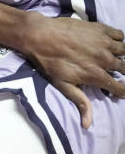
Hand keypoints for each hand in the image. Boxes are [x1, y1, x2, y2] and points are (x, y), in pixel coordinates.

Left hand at [19, 13, 124, 128]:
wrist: (39, 35)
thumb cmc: (48, 62)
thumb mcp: (62, 84)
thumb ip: (80, 102)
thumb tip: (87, 125)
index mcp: (96, 75)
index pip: (120, 88)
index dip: (121, 91)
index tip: (118, 90)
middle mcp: (104, 59)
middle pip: (124, 68)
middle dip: (122, 72)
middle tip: (112, 71)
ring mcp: (104, 43)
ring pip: (124, 51)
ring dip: (121, 55)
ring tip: (112, 57)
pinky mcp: (100, 28)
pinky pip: (119, 35)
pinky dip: (118, 39)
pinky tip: (110, 43)